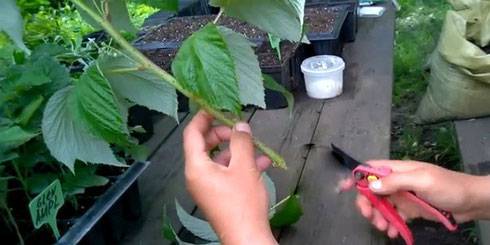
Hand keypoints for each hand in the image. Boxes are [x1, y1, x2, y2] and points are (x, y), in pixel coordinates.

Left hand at [183, 110, 276, 244]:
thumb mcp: (244, 167)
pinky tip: (261, 163)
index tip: (213, 107)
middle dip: (223, 134)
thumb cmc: (243, 202)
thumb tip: (240, 125)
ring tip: (257, 147)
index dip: (201, 118)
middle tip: (239, 129)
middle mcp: (197, 175)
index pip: (191, 134)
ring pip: (219, 159)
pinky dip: (240, 165)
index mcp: (196, 167)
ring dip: (237, 150)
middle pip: (204, 145)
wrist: (247, 237)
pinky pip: (225, 172)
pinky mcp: (218, 194)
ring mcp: (207, 186)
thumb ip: (241, 141)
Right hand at [342, 160, 489, 238]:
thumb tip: (371, 185)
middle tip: (368, 217)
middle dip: (367, 203)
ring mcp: (403, 196)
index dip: (356, 176)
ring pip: (381, 205)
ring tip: (383, 228)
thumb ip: (396, 181)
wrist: (471, 202)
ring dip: (378, 217)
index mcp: (398, 169)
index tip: (343, 188)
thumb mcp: (421, 180)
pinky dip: (390, 224)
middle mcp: (397, 181)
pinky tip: (393, 232)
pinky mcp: (410, 209)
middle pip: (372, 190)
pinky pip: (393, 216)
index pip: (371, 168)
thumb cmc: (447, 186)